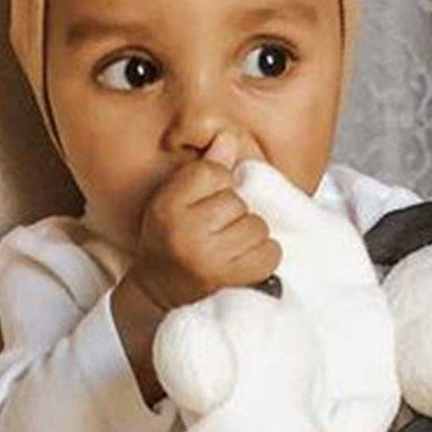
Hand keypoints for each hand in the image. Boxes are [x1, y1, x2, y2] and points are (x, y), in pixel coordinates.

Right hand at [129, 130, 281, 310]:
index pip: (214, 172)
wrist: (160, 293)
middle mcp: (186, 230)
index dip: (217, 186)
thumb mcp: (176, 201)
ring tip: (229, 249)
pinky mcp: (230, 279)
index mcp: (168, 205)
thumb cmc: (171, 241)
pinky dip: (263, 257)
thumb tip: (229, 138)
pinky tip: (244, 262)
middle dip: (233, 215)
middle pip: (238, 201)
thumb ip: (204, 170)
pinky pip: (270, 253)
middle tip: (216, 234)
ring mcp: (209, 257)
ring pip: (257, 226)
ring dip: (249, 237)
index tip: (205, 206)